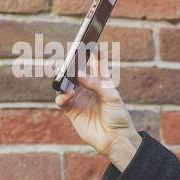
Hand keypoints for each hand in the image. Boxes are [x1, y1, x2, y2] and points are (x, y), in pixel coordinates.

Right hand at [55, 49, 138, 169]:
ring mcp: (78, 98)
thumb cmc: (118, 117)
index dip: (94, 51)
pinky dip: (61, 96)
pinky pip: (61, 100)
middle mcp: (88, 88)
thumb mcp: (112, 98)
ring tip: (66, 75)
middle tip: (69, 55)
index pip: (96, 63)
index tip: (91, 40)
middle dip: (72, 62)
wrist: (116, 139)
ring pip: (66, 83)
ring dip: (64, 79)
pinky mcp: (71, 110)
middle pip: (77, 70)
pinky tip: (67, 95)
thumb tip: (79, 74)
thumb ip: (96, 84)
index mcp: (102, 82)